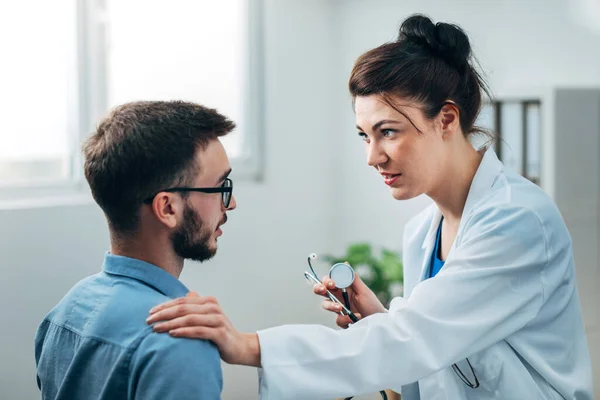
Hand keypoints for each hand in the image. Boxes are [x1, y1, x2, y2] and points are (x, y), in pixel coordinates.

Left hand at [146, 291, 260, 366]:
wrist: (239, 347)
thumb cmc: (218, 333)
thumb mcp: (206, 317)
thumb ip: (195, 307)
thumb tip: (185, 295)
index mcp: (208, 301)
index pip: (182, 301)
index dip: (165, 306)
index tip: (150, 312)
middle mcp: (213, 307)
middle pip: (183, 308)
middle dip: (164, 314)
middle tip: (148, 321)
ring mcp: (217, 320)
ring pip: (189, 319)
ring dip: (170, 323)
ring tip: (157, 328)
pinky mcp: (220, 333)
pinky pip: (198, 331)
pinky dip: (184, 332)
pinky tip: (172, 334)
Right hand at [313, 265, 385, 327]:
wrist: (379, 322)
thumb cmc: (372, 305)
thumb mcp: (364, 291)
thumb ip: (353, 279)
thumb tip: (346, 263)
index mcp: (343, 287)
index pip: (329, 280)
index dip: (327, 280)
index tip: (332, 283)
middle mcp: (339, 297)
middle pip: (322, 290)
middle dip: (318, 288)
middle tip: (323, 290)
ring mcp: (339, 309)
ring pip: (325, 304)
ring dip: (330, 305)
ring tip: (340, 308)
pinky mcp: (342, 320)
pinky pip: (338, 319)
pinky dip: (346, 318)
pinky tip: (356, 317)